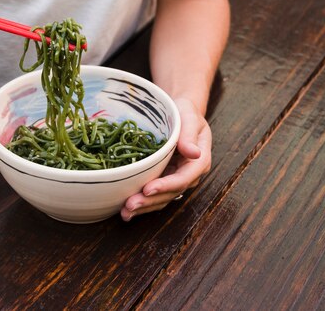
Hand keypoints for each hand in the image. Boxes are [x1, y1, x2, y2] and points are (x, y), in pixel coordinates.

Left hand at [120, 98, 211, 220]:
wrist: (179, 113)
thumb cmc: (185, 112)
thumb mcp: (190, 117)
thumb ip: (190, 135)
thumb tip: (194, 153)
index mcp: (199, 161)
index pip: (183, 178)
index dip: (166, 186)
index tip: (148, 189)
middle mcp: (189, 174)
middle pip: (170, 193)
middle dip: (150, 201)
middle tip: (130, 204)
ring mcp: (176, 179)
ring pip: (162, 199)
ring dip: (144, 207)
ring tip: (125, 212)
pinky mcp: (164, 179)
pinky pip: (154, 196)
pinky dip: (141, 203)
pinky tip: (125, 211)